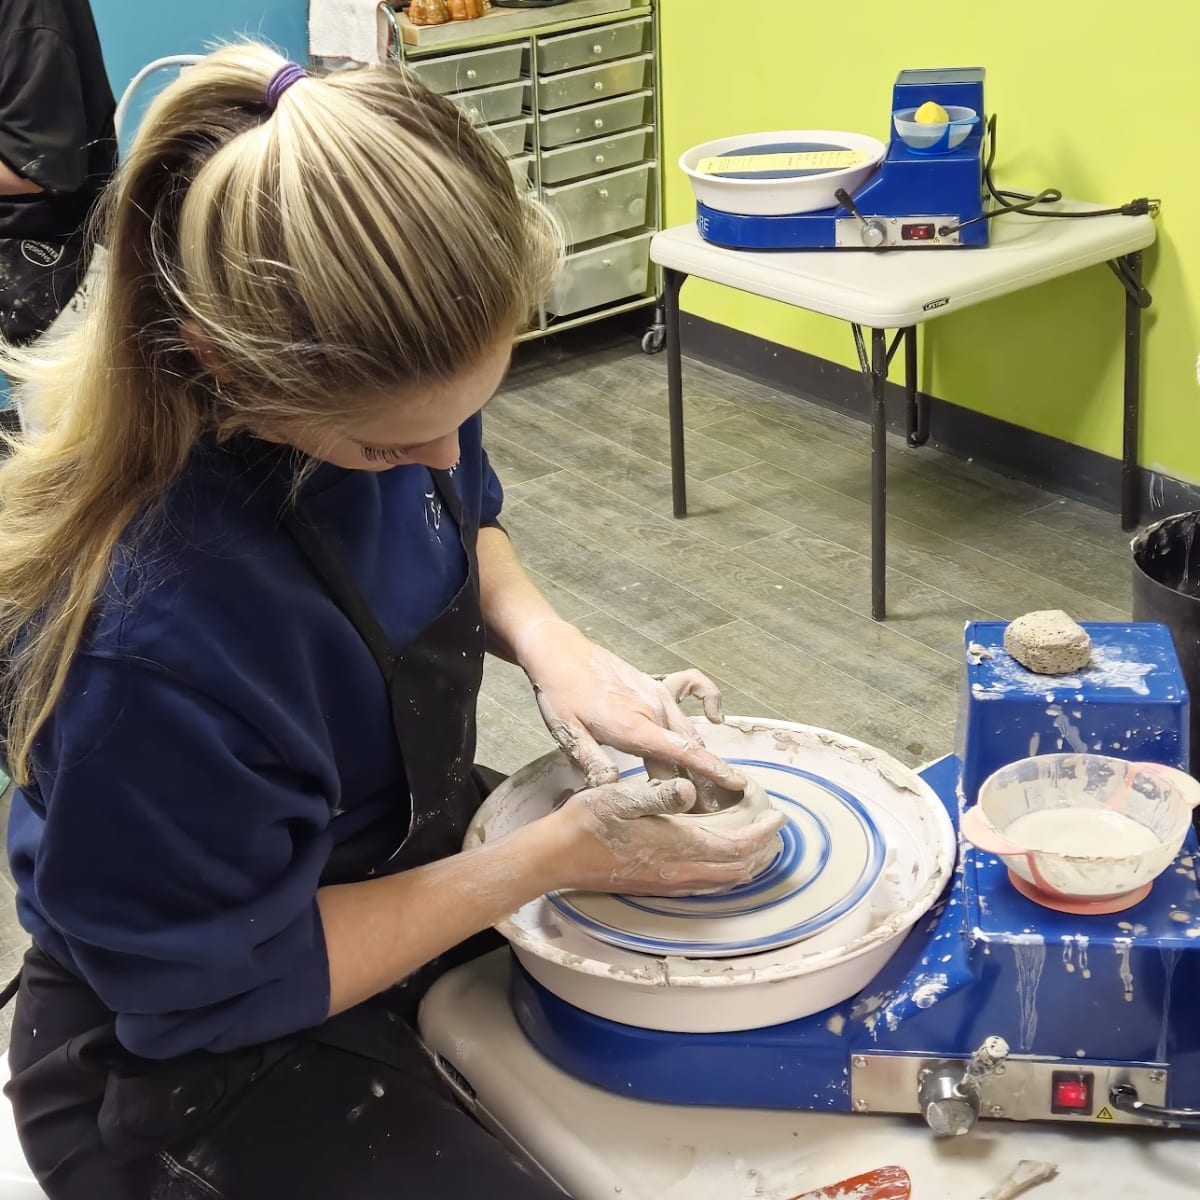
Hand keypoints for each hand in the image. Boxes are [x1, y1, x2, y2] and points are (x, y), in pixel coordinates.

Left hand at [515, 619, 744, 792]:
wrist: (560, 653)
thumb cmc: (560, 695)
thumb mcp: (568, 733)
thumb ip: (592, 761)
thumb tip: (613, 789)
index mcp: (633, 726)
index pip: (683, 752)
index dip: (712, 770)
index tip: (736, 785)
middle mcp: (653, 709)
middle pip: (687, 749)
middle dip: (700, 779)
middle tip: (706, 809)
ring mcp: (657, 694)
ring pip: (688, 730)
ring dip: (698, 755)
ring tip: (703, 781)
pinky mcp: (656, 684)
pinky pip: (692, 690)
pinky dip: (708, 700)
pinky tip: (712, 714)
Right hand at [546, 776, 784, 896]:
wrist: (557, 857)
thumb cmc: (588, 822)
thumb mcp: (621, 798)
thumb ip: (658, 795)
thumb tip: (688, 789)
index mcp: (678, 847)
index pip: (736, 847)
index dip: (762, 833)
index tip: (778, 816)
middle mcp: (679, 872)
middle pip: (736, 869)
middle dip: (760, 849)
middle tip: (770, 825)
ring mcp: (668, 883)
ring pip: (721, 879)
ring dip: (742, 860)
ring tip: (751, 837)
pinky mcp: (656, 885)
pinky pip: (704, 882)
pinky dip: (722, 867)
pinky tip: (714, 852)